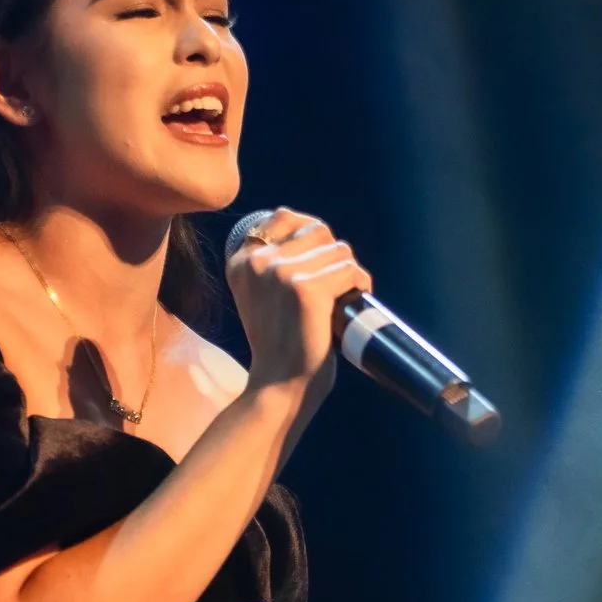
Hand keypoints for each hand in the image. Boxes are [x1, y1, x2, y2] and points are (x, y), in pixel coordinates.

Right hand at [226, 208, 373, 397]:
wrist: (279, 385)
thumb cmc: (279, 345)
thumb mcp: (262, 296)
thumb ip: (274, 265)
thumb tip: (315, 232)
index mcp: (241, 260)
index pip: (285, 216)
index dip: (312, 233)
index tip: (321, 260)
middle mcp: (257, 261)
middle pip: (317, 231)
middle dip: (333, 256)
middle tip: (336, 286)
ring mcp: (280, 273)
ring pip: (338, 250)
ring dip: (349, 273)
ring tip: (343, 299)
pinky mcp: (306, 289)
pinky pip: (350, 270)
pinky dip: (360, 285)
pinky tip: (353, 303)